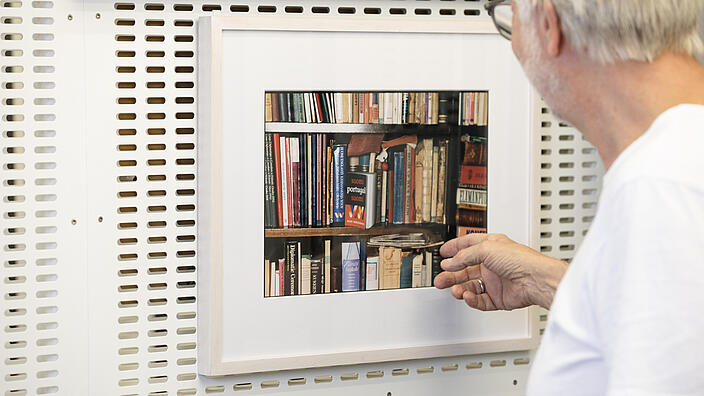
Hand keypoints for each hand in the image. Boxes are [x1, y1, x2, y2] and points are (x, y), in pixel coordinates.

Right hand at [434, 233, 566, 310]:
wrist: (535, 280)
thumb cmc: (520, 259)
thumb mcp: (486, 249)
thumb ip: (464, 256)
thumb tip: (450, 262)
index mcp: (491, 247)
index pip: (468, 246)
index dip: (454, 249)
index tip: (443, 253)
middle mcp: (492, 263)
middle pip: (466, 269)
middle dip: (451, 274)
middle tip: (441, 278)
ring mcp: (495, 281)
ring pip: (471, 286)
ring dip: (460, 288)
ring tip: (454, 290)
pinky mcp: (498, 297)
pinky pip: (480, 300)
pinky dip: (472, 299)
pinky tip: (467, 296)